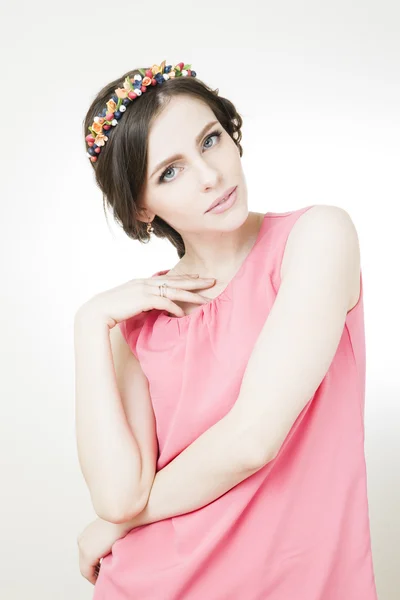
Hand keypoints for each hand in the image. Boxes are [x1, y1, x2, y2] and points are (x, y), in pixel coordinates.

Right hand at [75, 273, 215, 328]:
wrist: (96, 311)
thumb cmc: (111, 310)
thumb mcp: (129, 302)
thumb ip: (142, 302)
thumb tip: (152, 307)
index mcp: (142, 281)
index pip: (168, 278)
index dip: (185, 278)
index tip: (198, 278)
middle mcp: (145, 282)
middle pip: (176, 280)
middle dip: (196, 281)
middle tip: (212, 281)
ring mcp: (144, 289)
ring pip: (174, 290)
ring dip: (192, 295)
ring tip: (207, 300)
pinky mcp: (143, 299)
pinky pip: (165, 302)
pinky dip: (175, 308)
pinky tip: (183, 315)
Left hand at [77, 518, 127, 584]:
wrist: (124, 519)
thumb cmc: (121, 524)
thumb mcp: (108, 532)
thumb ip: (103, 541)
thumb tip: (106, 551)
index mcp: (86, 533)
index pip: (86, 553)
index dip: (93, 564)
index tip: (100, 569)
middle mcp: (81, 540)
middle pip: (84, 561)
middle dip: (92, 569)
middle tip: (101, 576)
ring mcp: (83, 547)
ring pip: (84, 568)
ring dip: (93, 574)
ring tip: (102, 578)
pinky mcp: (88, 555)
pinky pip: (87, 572)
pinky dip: (93, 577)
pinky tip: (101, 578)